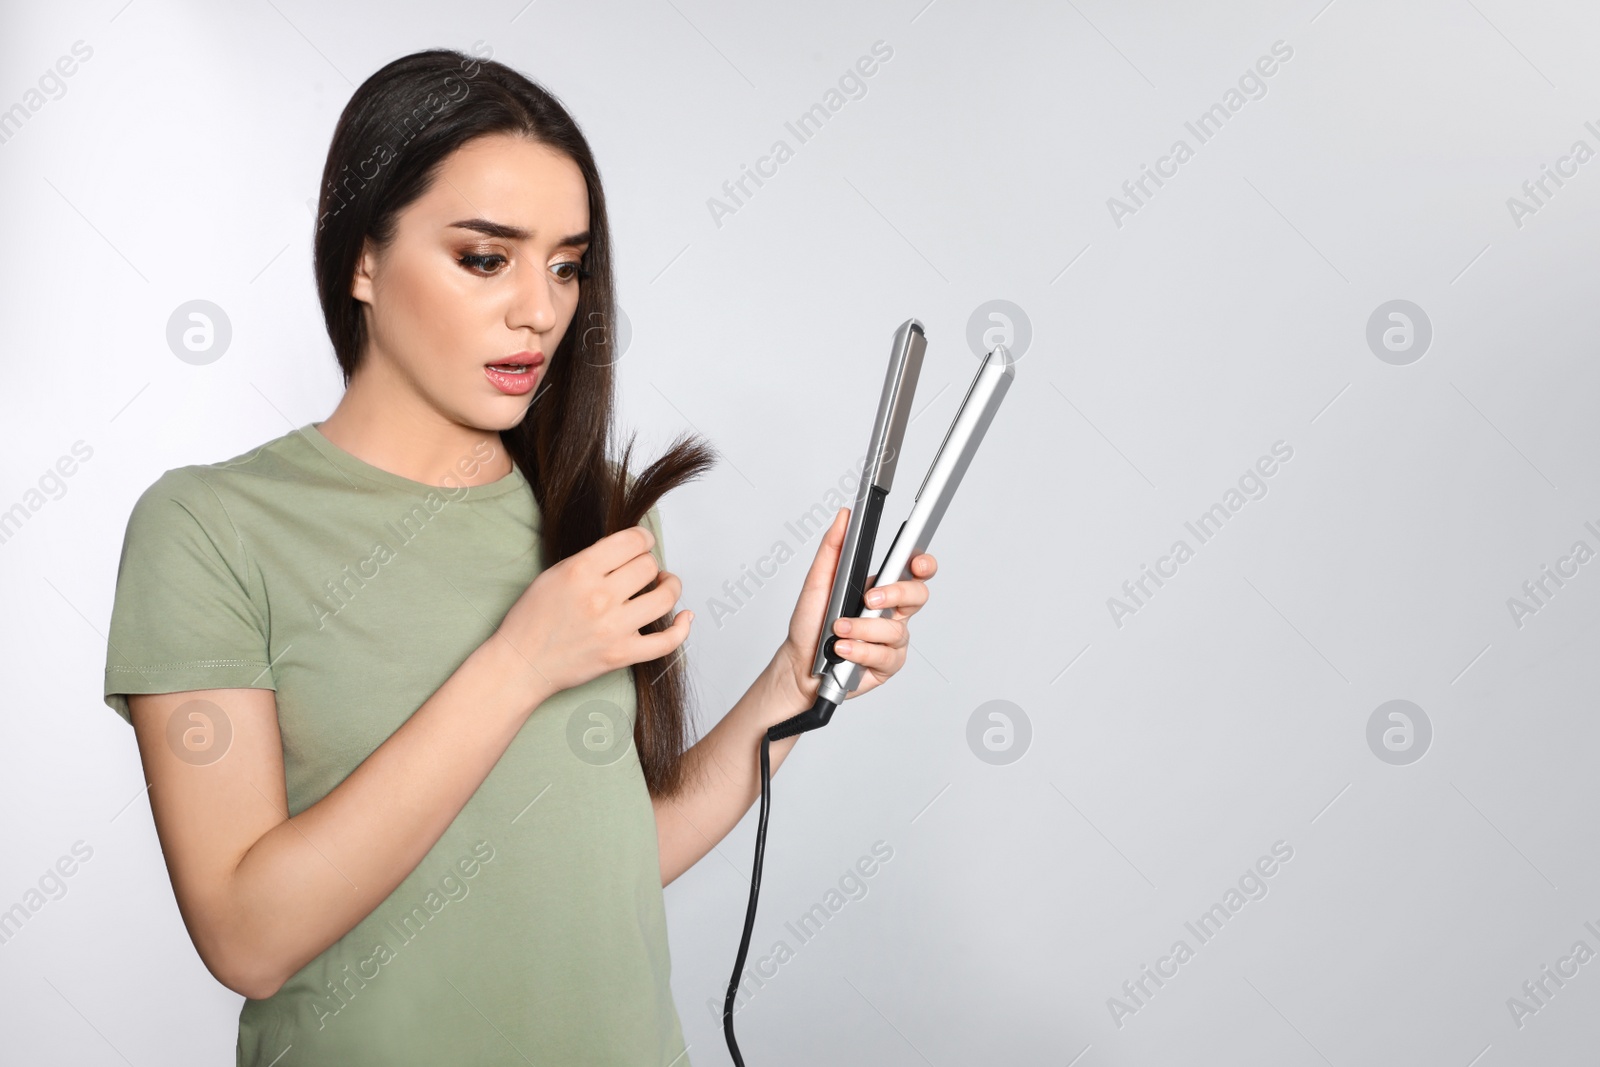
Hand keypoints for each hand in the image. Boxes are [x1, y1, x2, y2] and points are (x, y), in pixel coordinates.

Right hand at [492, 524, 690, 708]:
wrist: (521, 663)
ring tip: (664, 585)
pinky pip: (666, 642)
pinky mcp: (622, 655)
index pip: (632, 542)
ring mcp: (613, 628)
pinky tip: (684, 617)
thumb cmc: (532, 619)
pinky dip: (681, 628)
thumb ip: (592, 560)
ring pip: (664, 598)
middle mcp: (600, 597)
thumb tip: (628, 551)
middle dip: (649, 564)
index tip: (644, 543)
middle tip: (643, 570)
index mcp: (580, 571)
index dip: (644, 538)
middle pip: (648, 566)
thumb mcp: (554, 574)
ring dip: (670, 587)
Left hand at [776, 506, 937, 703]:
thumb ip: (833, 548)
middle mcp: (891, 612)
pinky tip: (842, 650)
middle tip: (869, 598)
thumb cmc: (811, 624)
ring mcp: (891, 639)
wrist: (799, 663)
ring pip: (896, 629)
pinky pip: (885, 655)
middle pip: (917, 595)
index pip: (912, 570)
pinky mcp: (886, 664)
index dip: (923, 564)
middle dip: (896, 594)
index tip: (917, 562)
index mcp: (880, 587)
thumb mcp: (818, 581)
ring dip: (863, 628)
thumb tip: (844, 517)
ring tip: (838, 629)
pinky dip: (860, 651)